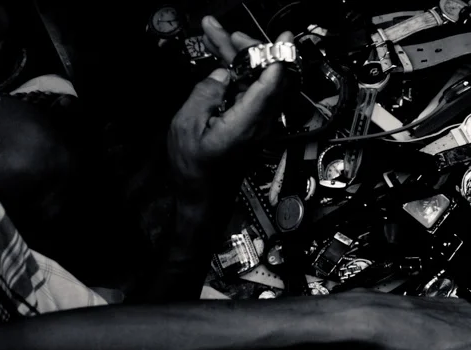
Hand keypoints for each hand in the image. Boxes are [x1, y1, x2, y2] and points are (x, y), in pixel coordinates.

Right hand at [167, 17, 287, 189]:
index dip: (278, 57)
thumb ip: (205, 94)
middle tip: (221, 31)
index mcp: (247, 123)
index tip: (282, 38)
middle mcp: (259, 124)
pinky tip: (221, 61)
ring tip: (214, 37)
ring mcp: (258, 125)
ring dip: (237, 58)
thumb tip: (221, 74)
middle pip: (265, 77)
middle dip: (245, 48)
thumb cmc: (195, 170)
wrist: (202, 197)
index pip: (272, 85)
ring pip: (256, 82)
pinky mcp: (252, 126)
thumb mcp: (187, 126)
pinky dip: (236, 74)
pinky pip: (250, 93)